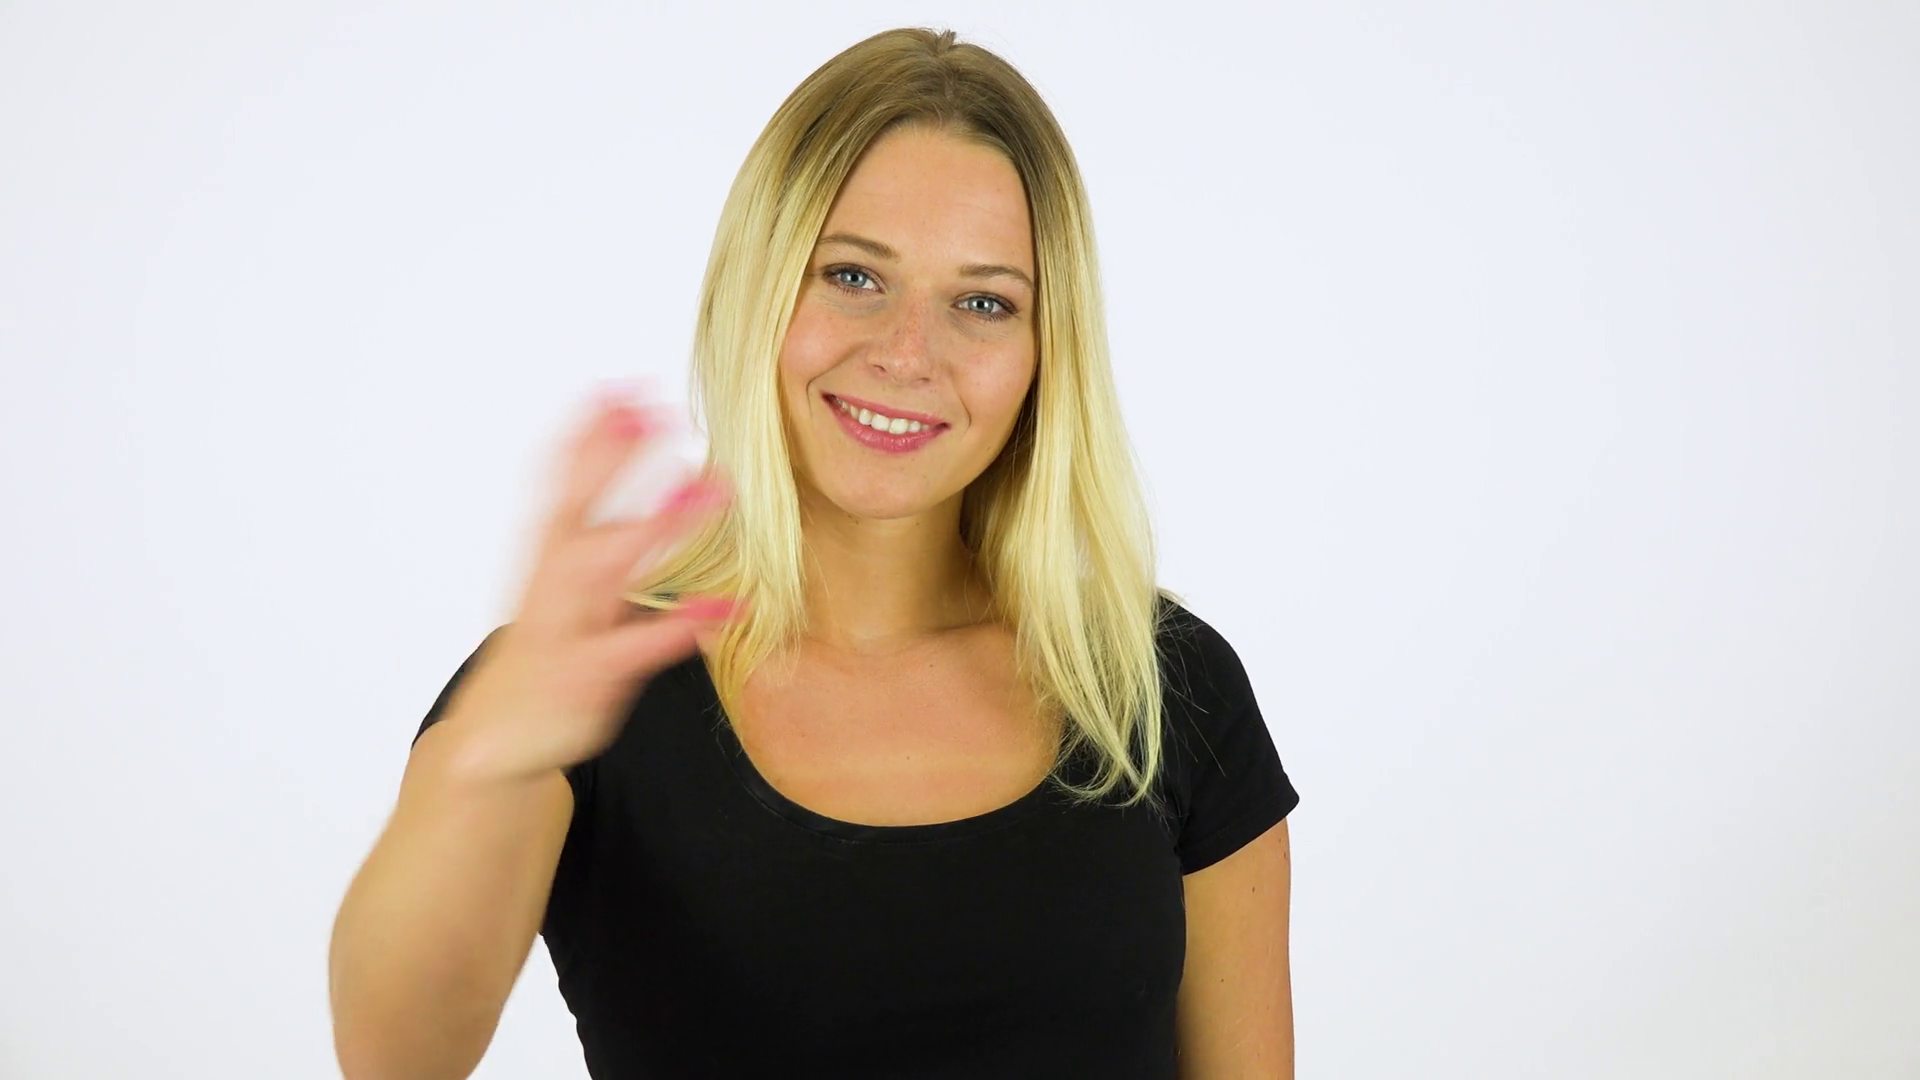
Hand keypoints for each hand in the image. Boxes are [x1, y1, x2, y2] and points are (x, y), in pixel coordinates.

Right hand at [431, 386, 739, 784]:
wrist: (495, 739)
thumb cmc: (542, 647)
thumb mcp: (559, 580)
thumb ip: (594, 522)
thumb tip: (621, 458)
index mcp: (545, 554)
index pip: (559, 478)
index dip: (589, 431)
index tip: (623, 384)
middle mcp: (550, 584)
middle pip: (577, 509)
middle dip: (612, 460)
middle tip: (655, 411)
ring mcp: (565, 628)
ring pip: (606, 569)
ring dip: (659, 525)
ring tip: (712, 487)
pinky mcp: (587, 675)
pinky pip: (635, 647)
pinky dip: (679, 624)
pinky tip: (726, 605)